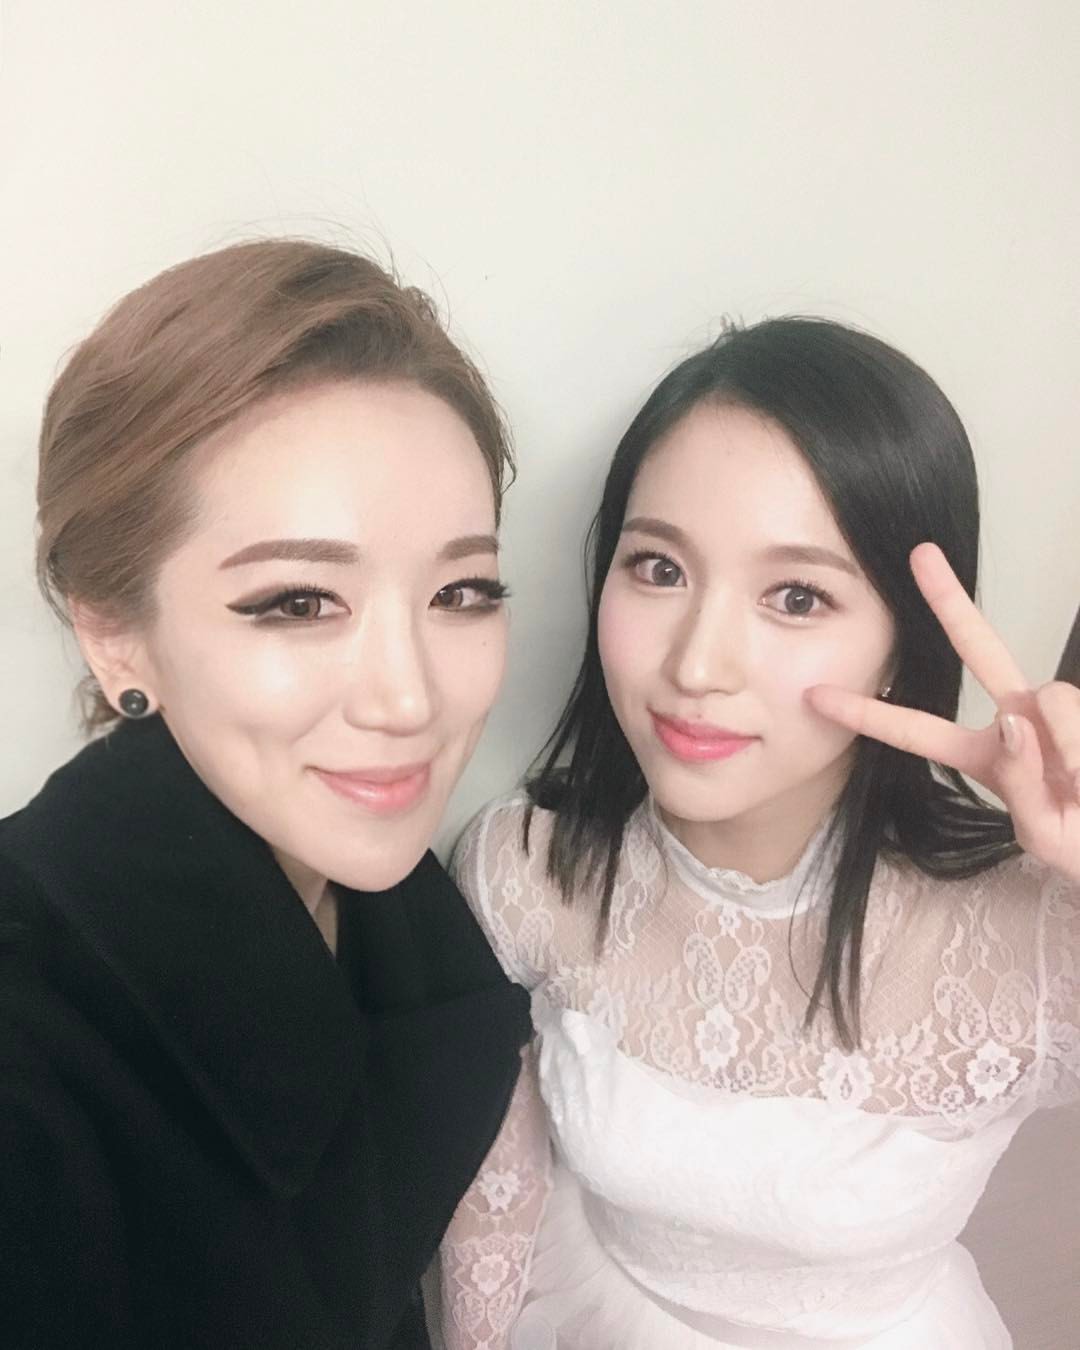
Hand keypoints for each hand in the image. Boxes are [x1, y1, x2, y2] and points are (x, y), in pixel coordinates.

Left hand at [807, 542, 1079, 883]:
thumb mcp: (1045, 834)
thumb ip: (1023, 786)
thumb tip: (1018, 724)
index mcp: (983, 756)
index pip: (917, 732)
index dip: (868, 713)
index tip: (816, 694)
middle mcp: (1017, 721)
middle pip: (979, 650)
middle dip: (949, 601)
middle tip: (921, 554)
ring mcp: (1056, 711)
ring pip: (1045, 703)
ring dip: (1064, 752)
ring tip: (1079, 788)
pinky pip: (1073, 719)